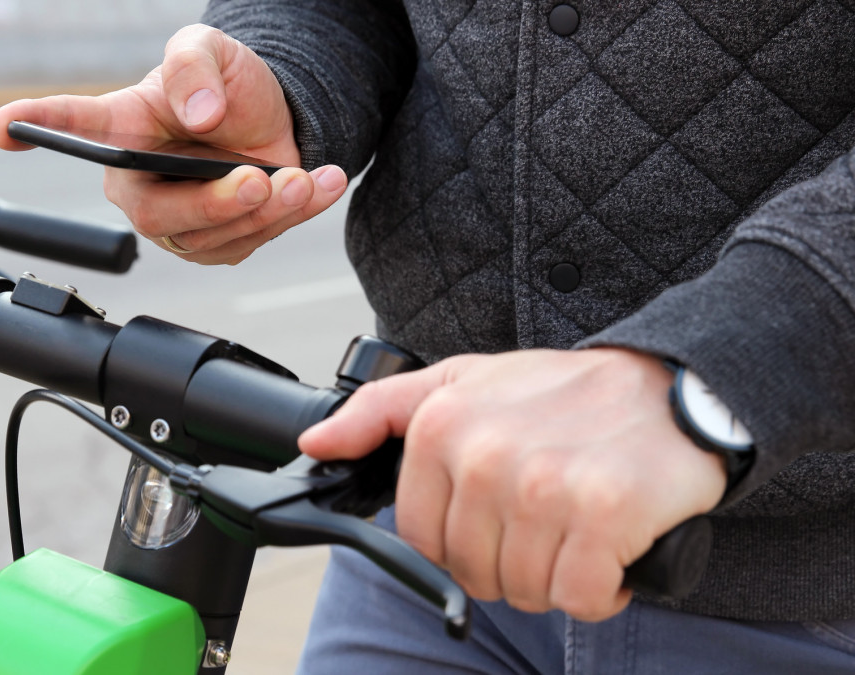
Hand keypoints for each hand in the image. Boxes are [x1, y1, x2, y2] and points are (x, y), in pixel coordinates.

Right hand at [0, 24, 347, 264]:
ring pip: (216, 239)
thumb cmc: (224, 83)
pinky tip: (319, 182)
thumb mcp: (210, 53)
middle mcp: (141, 184)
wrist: (274, 116)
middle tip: (258, 181)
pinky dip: (295, 214)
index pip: (73, 126)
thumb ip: (195, 69)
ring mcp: (180, 221)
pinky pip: (255, 240)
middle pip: (159, 218)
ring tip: (302, 178)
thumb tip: (196, 113)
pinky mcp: (220, 241)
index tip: (3, 127)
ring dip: (268, 211)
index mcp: (121, 130)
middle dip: (215, 205)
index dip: (39, 125)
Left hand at [299, 348, 725, 620]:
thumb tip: (314, 445)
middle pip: (474, 572)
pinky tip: (612, 547)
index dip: (461, 541)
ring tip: (579, 524)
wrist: (671, 388)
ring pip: (526, 591)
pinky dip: (601, 588)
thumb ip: (378, 412)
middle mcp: (484, 454)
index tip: (497, 513)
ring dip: (558, 575)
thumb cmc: (560, 395)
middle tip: (548, 515)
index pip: (419, 539)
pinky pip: (580, 598)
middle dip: (512, 560)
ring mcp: (542, 485)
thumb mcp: (460, 381)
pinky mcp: (603, 513)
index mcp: (439, 426)